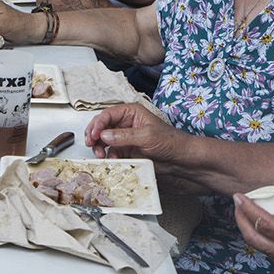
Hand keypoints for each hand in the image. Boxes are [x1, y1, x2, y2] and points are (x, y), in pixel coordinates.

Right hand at [83, 105, 209, 190]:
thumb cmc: (170, 142)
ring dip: (100, 147)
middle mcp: (126, 124)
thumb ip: (124, 136)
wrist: (181, 160)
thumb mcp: (146, 136)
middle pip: (102, 127)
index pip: (108, 114)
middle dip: (95, 135)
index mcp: (131, 113)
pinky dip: (108, 156)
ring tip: (101, 155)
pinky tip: (111, 160)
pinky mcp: (126, 152)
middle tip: (92, 144)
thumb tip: (104, 135)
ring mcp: (125, 138)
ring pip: (104, 141)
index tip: (94, 135)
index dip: (98, 124)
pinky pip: (112, 153)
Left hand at [234, 176, 273, 273]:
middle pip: (252, 237)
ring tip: (247, 210)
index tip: (239, 196)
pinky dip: (260, 237)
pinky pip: (268, 252)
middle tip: (237, 202)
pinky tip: (263, 224)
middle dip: (240, 218)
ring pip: (257, 246)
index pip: (263, 223)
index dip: (248, 208)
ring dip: (249, 228)